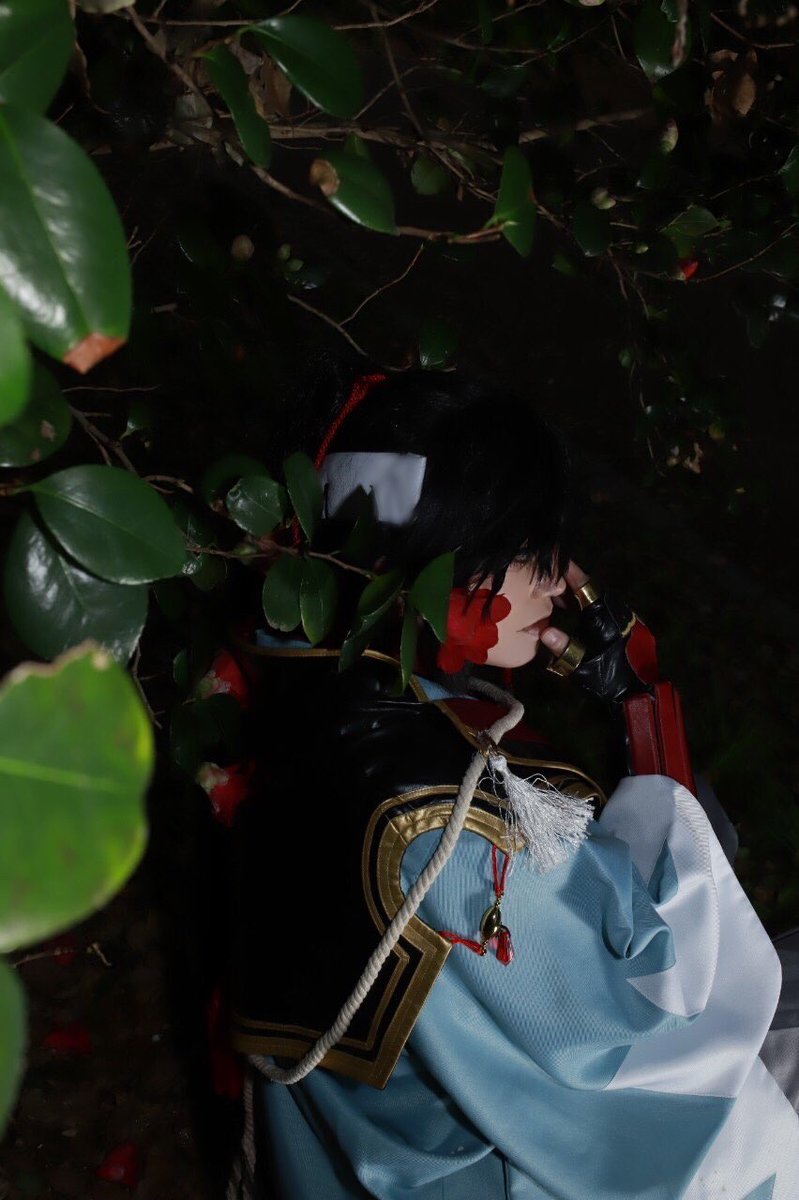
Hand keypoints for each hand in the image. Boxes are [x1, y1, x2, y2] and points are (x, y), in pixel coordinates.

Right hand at [540, 562, 652, 706]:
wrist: (640, 695)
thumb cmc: (609, 679)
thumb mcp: (581, 665)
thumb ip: (563, 647)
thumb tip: (543, 630)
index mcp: (605, 616)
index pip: (584, 586)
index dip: (569, 572)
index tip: (555, 560)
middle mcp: (618, 612)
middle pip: (592, 590)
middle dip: (571, 583)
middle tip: (550, 580)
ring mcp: (626, 619)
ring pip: (599, 600)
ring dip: (580, 597)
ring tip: (558, 596)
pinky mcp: (629, 628)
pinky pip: (605, 610)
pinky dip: (589, 607)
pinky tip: (576, 614)